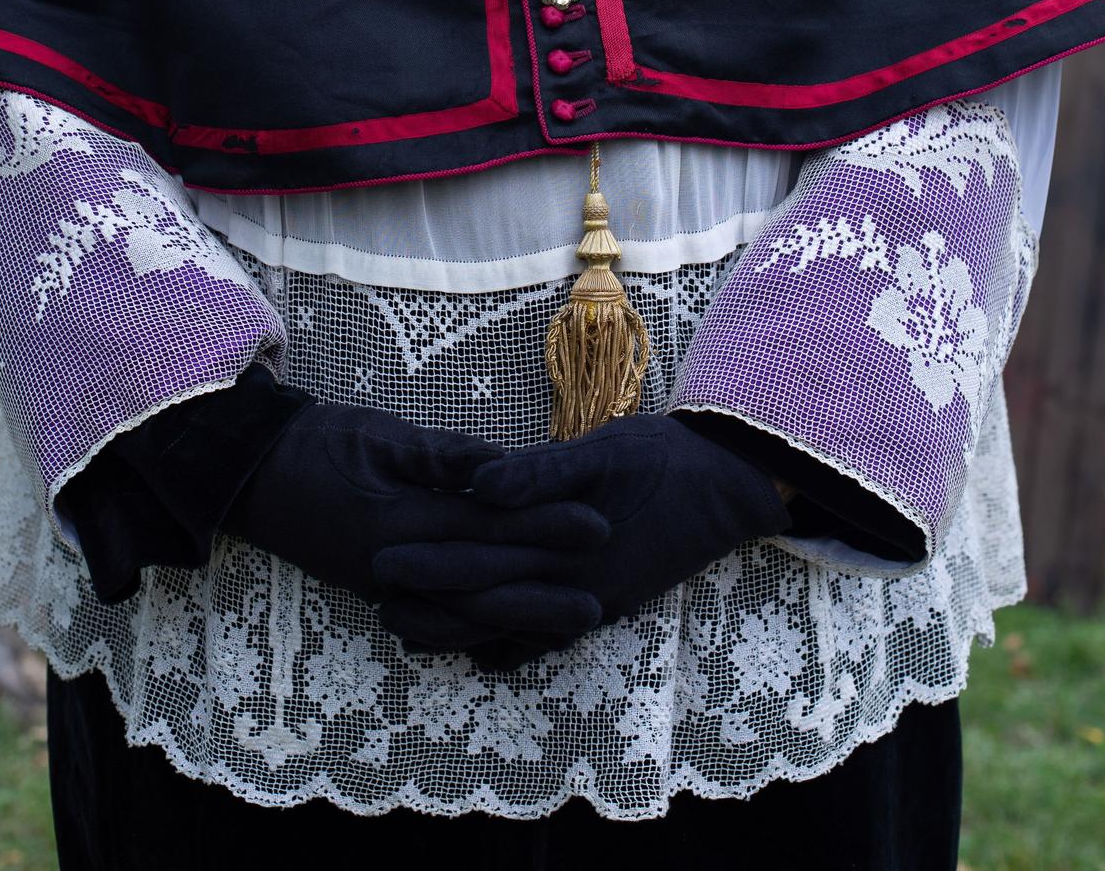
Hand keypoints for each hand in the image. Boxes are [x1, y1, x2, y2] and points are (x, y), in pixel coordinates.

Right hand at [222, 397, 608, 656]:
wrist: (256, 476)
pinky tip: (516, 632)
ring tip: (573, 626)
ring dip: (520, 620)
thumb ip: (441, 454)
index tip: (596, 524)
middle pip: (484, 582)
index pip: (487, 524)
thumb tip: (499, 465)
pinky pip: (440, 616)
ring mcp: (387, 586)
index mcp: (399, 519)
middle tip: (600, 604)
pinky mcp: (382, 590)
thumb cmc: (320, 443)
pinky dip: (480, 626)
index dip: (545, 525)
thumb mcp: (379, 434)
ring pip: (464, 611)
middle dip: (544, 591)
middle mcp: (396, 564)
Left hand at [375, 414, 790, 654]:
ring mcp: (592, 604)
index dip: (429, 562)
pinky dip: (511, 645)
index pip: (483, 559)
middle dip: (430, 601)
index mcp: (567, 547)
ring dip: (459, 630)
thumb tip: (478, 486)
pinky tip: (484, 655)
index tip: (380, 558)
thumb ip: (539, 471)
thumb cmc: (663, 458)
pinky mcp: (607, 605)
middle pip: (487, 600)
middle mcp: (575, 588)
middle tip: (375, 596)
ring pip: (512, 628)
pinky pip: (548, 636)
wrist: (729, 487)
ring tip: (408, 630)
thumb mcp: (602, 450)